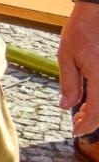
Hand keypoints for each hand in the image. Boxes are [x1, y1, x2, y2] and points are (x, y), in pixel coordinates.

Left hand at [58, 2, 98, 136]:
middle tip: (75, 121)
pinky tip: (90, 93)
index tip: (76, 131)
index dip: (86, 126)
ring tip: (81, 108)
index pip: (96, 113)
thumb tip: (66, 105)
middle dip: (91, 118)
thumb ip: (69, 84)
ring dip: (96, 107)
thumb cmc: (82, 30)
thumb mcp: (67, 56)